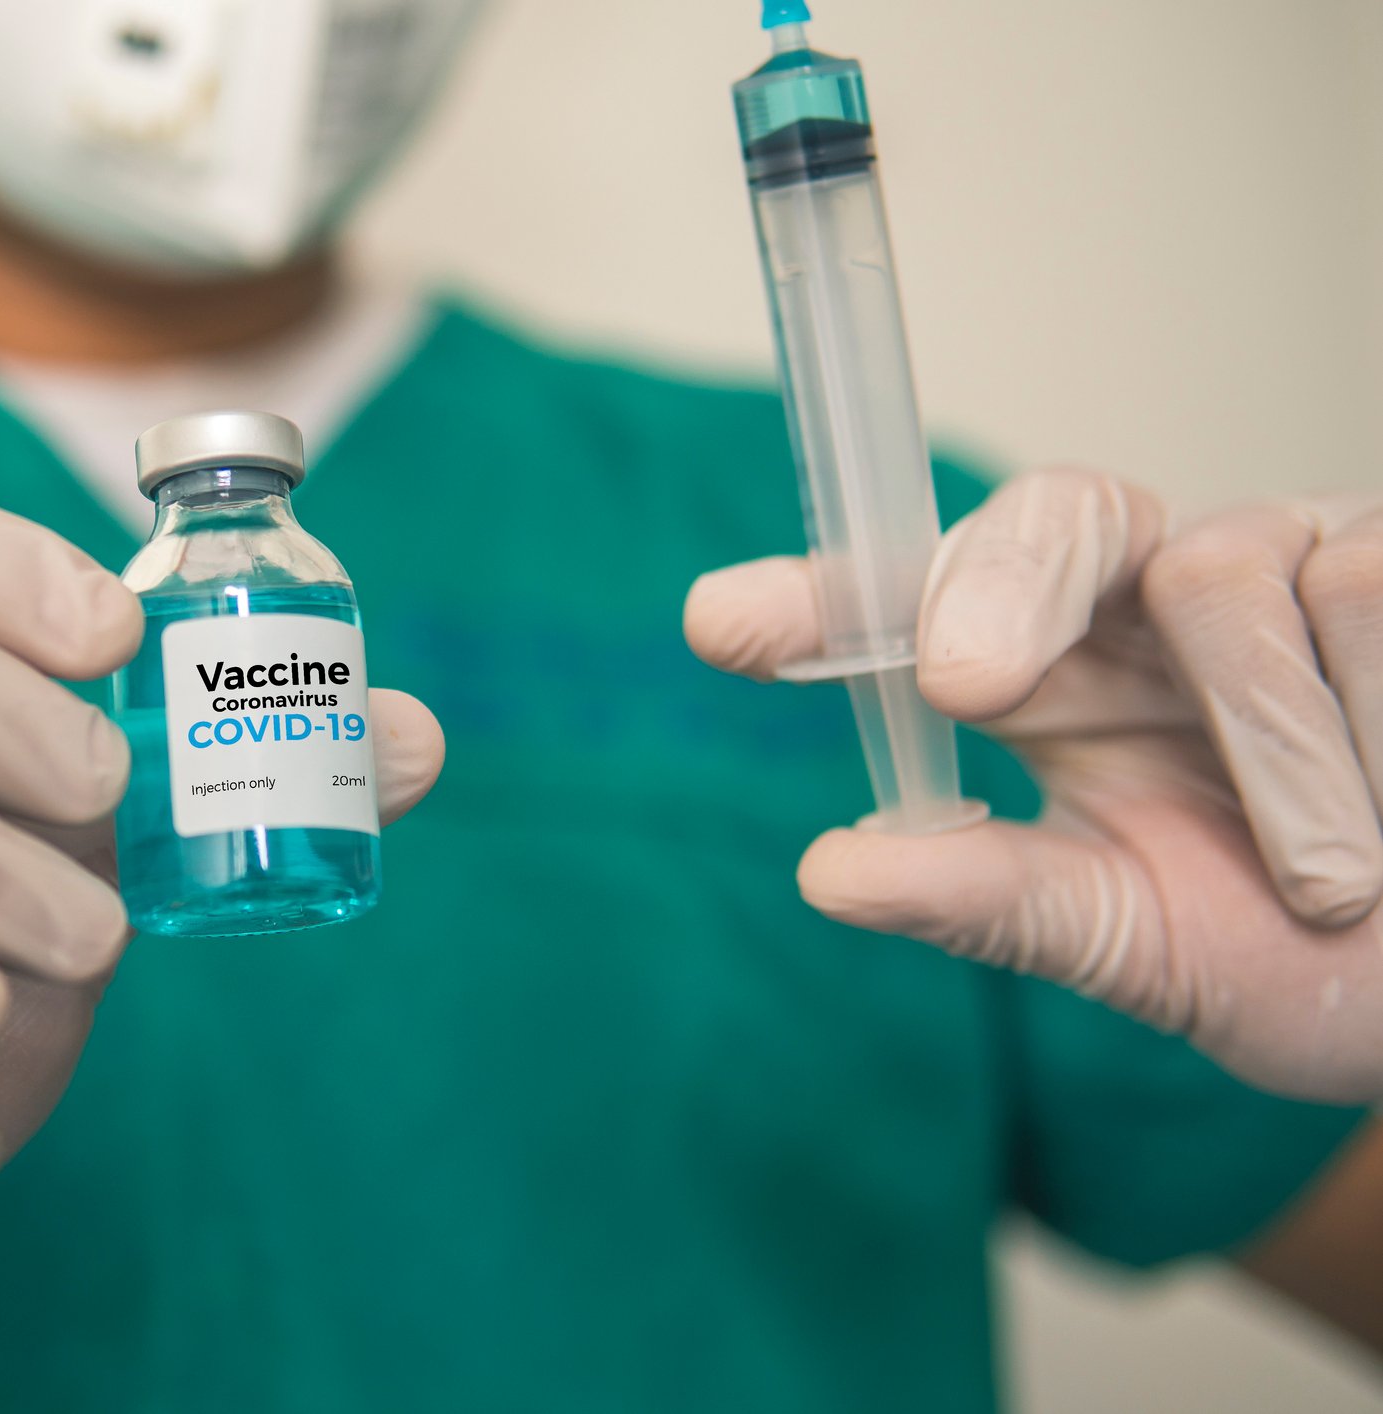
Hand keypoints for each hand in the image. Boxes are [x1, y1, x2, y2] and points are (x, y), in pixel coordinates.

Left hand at [685, 467, 1382, 1104]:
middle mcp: (1154, 594)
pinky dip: (1382, 742)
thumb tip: (826, 873)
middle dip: (998, 582)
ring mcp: (1292, 555)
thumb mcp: (1135, 941)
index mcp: (1058, 674)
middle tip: (962, 681)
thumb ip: (995, 901)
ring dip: (1281, 764)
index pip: (923, 607)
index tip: (720, 622)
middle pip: (1053, 512)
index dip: (825, 602)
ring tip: (1338, 888)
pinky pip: (1371, 591)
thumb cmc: (1302, 954)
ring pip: (1226, 579)